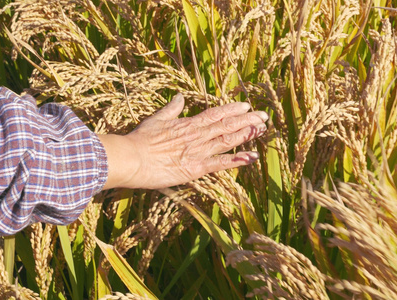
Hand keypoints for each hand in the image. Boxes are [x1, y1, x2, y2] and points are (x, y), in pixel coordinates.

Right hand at [98, 94, 267, 189]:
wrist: (132, 158)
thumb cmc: (140, 140)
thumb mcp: (155, 119)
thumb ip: (170, 109)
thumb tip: (179, 97)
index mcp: (188, 124)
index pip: (215, 113)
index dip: (232, 109)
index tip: (246, 105)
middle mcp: (197, 135)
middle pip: (227, 125)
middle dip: (247, 119)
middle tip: (264, 116)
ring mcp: (199, 151)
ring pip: (228, 140)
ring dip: (247, 134)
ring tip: (262, 129)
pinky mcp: (196, 168)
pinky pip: (221, 163)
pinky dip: (238, 160)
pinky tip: (252, 156)